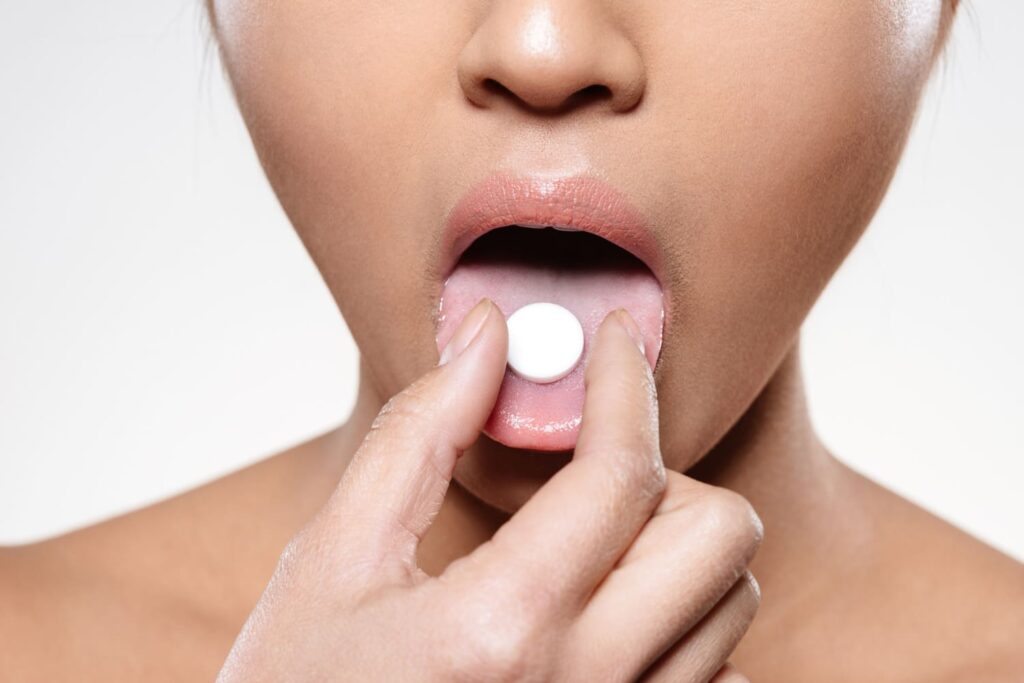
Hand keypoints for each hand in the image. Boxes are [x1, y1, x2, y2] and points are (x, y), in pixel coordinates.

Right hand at [216, 299, 762, 681]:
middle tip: (590, 470)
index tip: (611, 341)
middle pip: (718, 537)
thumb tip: (487, 336)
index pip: (619, 475)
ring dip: (673, 545)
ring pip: (729, 602)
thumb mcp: (335, 558)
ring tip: (584, 546)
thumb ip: (418, 435)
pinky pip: (712, 672)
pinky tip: (598, 615)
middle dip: (666, 474)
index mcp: (504, 628)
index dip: (623, 384)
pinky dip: (676, 623)